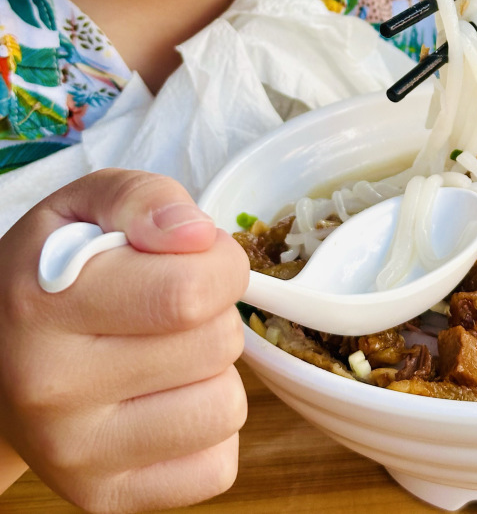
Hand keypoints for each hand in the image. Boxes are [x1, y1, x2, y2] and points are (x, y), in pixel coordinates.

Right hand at [0, 170, 249, 512]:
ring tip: (167, 353)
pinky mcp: (103, 498)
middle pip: (216, 345)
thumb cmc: (56, 275)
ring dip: (214, 372)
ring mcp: (75, 455)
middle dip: (216, 313)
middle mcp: (52, 387)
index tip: (200, 257)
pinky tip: (165, 400)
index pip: (190, 292)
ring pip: (225, 407)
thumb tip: (198, 235)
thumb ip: (143, 198)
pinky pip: (216, 465)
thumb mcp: (84, 208)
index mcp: (47, 304)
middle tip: (174, 307)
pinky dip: (207, 429)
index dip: (220, 263)